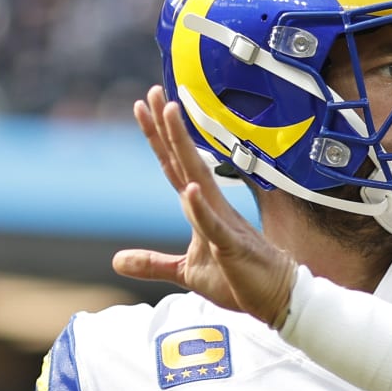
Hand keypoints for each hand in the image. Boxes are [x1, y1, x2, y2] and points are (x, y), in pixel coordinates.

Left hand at [114, 87, 296, 326]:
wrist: (275, 296)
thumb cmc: (237, 278)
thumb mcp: (186, 273)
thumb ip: (152, 263)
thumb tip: (116, 261)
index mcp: (201, 208)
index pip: (174, 167)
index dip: (159, 138)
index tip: (143, 107)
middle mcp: (212, 207)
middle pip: (184, 160)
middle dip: (167, 127)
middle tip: (152, 94)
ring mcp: (222, 223)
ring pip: (198, 179)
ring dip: (183, 147)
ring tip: (171, 115)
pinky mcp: (231, 247)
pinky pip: (214, 225)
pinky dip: (201, 208)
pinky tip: (189, 190)